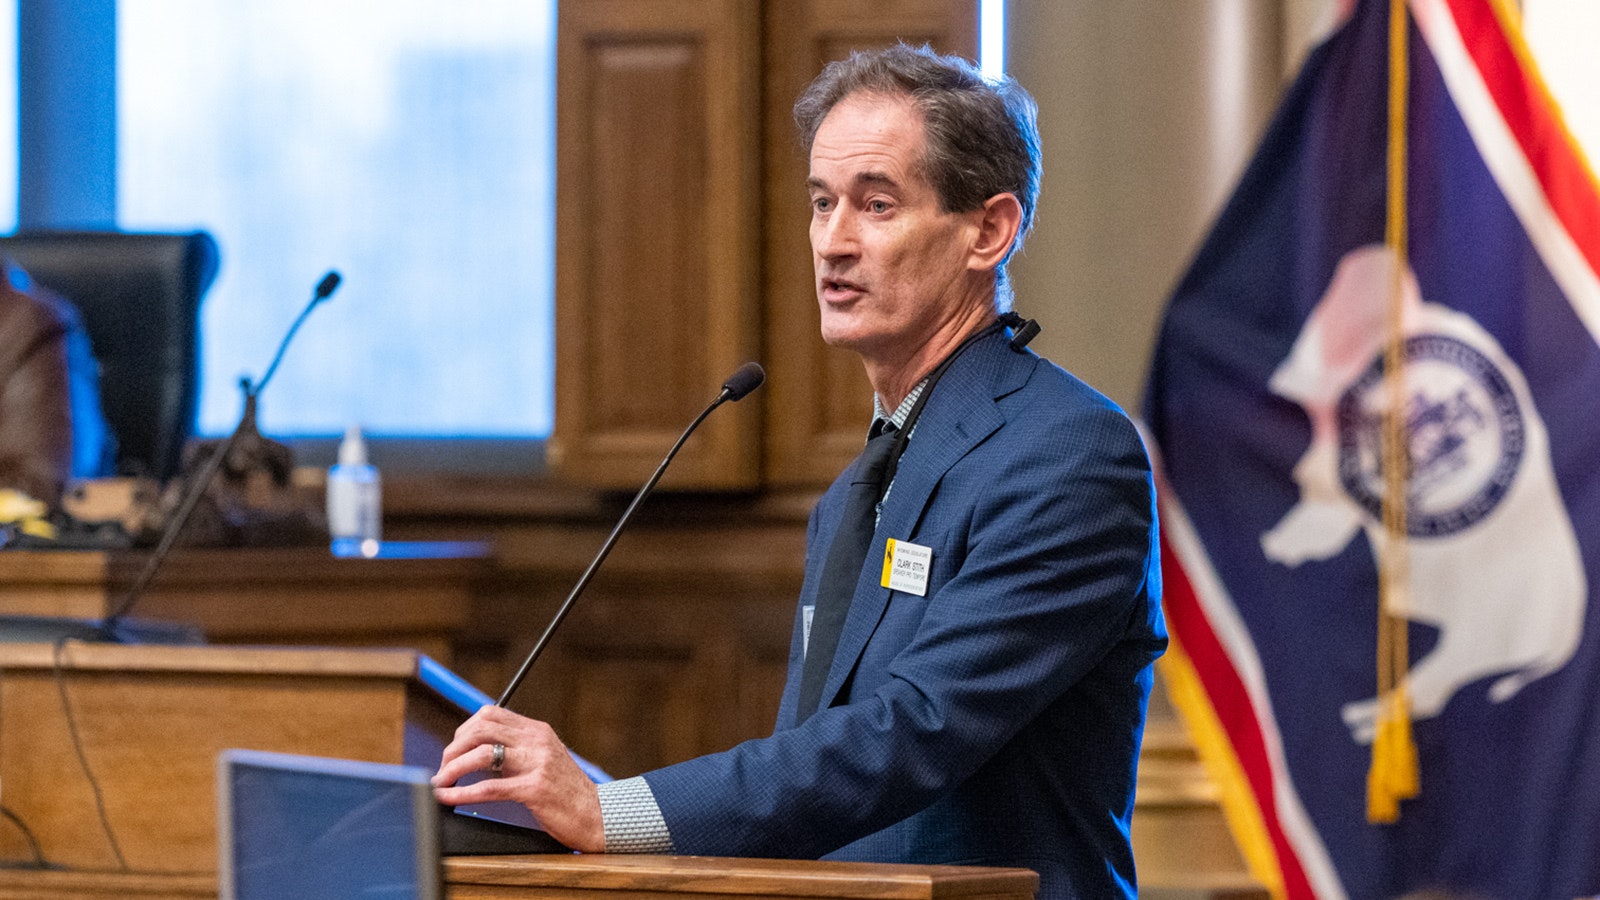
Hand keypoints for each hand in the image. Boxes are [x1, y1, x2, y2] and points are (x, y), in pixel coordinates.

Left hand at [431, 705, 604, 852]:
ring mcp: (537, 763)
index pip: (491, 714)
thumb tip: (477, 753)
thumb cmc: (568, 793)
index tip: (455, 749)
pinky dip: (462, 792)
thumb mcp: (546, 760)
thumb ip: (518, 751)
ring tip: (441, 781)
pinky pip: (489, 788)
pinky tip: (449, 797)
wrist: (598, 815)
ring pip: (480, 754)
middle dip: (453, 748)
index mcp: (538, 731)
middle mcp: (537, 741)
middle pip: (480, 729)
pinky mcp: (535, 789)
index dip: (464, 729)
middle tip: (443, 768)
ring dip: (452, 767)